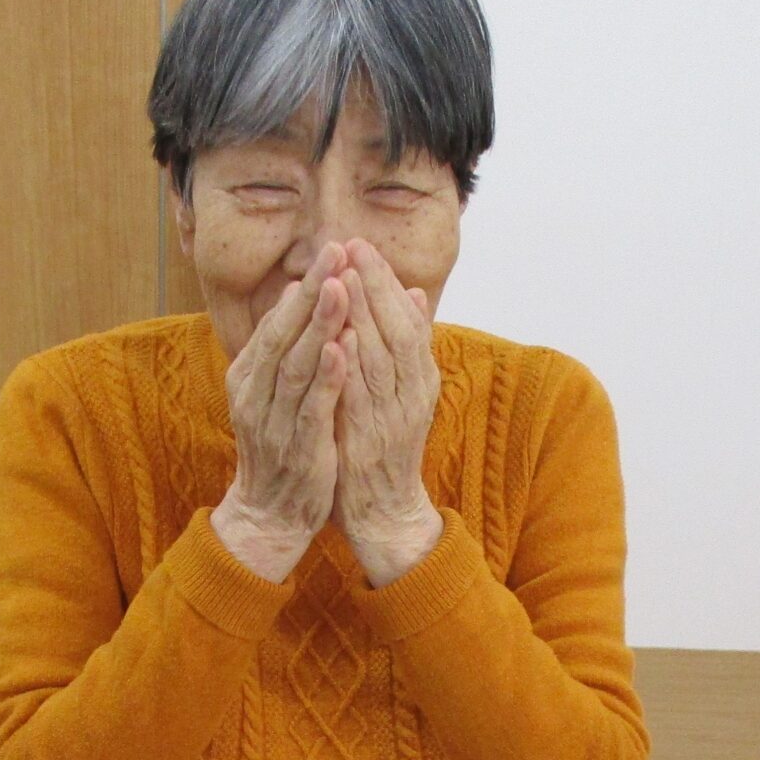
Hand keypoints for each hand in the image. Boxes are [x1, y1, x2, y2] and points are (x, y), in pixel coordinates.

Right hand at [211, 243, 351, 581]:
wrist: (270, 515)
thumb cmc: (280, 447)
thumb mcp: (274, 393)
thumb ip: (284, 348)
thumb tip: (297, 294)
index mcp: (249, 377)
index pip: (276, 323)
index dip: (304, 287)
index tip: (331, 251)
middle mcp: (255, 395)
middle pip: (283, 335)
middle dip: (310, 293)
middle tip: (334, 252)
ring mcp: (274, 422)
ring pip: (296, 366)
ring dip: (318, 326)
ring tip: (338, 288)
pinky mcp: (298, 448)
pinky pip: (311, 407)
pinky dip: (325, 377)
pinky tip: (341, 350)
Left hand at [330, 239, 443, 585]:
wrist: (384, 514)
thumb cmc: (384, 449)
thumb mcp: (401, 393)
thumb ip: (406, 348)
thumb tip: (414, 295)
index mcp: (419, 379)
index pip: (407, 318)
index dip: (385, 281)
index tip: (362, 245)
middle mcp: (412, 394)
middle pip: (398, 330)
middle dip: (375, 285)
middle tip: (353, 245)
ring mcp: (393, 419)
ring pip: (383, 358)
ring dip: (364, 316)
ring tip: (346, 276)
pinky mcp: (371, 442)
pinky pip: (364, 399)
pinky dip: (354, 368)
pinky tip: (339, 339)